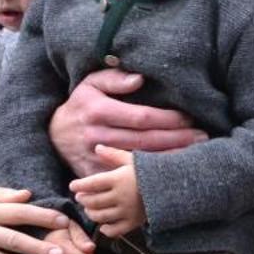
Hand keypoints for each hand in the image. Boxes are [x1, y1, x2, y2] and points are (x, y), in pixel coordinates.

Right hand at [49, 69, 205, 177]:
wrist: (51, 135)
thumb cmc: (80, 105)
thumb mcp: (90, 84)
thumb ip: (114, 78)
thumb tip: (139, 79)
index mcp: (99, 111)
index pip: (141, 117)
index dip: (167, 119)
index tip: (189, 118)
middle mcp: (97, 135)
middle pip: (145, 140)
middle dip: (176, 139)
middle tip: (202, 137)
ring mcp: (95, 157)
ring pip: (138, 160)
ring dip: (168, 158)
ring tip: (195, 154)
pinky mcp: (95, 174)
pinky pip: (125, 175)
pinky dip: (147, 175)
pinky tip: (168, 171)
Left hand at [69, 144, 146, 236]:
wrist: (173, 186)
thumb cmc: (151, 170)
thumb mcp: (132, 160)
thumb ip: (113, 155)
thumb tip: (97, 147)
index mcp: (118, 179)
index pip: (92, 184)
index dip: (79, 185)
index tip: (73, 186)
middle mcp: (121, 196)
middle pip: (93, 201)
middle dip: (83, 200)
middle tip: (80, 197)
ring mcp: (127, 211)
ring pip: (101, 216)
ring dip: (91, 213)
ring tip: (89, 209)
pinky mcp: (134, 223)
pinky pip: (115, 231)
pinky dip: (106, 229)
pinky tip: (103, 224)